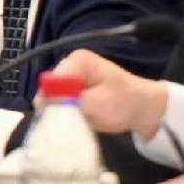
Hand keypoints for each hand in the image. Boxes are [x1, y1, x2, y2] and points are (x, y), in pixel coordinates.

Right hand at [51, 50, 167, 135]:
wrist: (142, 109)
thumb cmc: (125, 103)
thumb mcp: (99, 104)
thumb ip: (71, 102)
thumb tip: (41, 103)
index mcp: (77, 61)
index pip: (52, 80)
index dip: (54, 100)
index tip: (64, 115)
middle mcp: (68, 66)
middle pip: (48, 90)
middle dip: (57, 108)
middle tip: (72, 121)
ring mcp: (67, 79)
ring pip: (50, 100)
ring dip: (62, 114)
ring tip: (79, 120)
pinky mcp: (67, 91)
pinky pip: (57, 106)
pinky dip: (65, 116)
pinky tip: (79, 119)